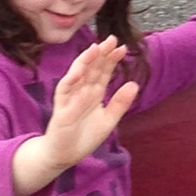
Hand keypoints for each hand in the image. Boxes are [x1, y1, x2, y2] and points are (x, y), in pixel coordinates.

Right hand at [45, 36, 139, 166]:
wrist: (64, 155)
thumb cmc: (84, 136)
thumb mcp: (109, 120)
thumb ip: (120, 103)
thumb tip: (135, 84)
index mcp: (93, 93)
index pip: (102, 72)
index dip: (111, 60)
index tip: (122, 47)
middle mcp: (81, 91)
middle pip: (90, 69)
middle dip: (100, 55)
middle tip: (110, 40)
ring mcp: (69, 99)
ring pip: (76, 76)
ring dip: (84, 63)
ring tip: (94, 50)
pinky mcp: (60, 110)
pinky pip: (65, 95)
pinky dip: (73, 85)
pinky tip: (81, 75)